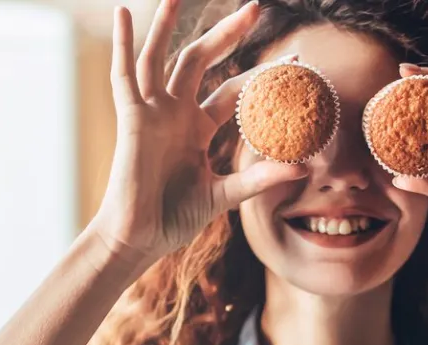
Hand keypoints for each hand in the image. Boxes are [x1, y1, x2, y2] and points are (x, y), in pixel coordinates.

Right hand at [94, 0, 307, 261]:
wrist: (139, 239)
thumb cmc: (175, 219)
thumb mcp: (224, 195)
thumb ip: (259, 178)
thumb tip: (304, 168)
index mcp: (197, 128)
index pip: (234, 91)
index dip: (261, 75)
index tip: (295, 61)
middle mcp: (175, 113)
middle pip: (202, 61)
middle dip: (227, 34)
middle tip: (255, 7)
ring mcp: (152, 113)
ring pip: (162, 57)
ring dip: (169, 24)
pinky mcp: (131, 119)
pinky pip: (125, 75)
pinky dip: (123, 44)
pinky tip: (124, 14)